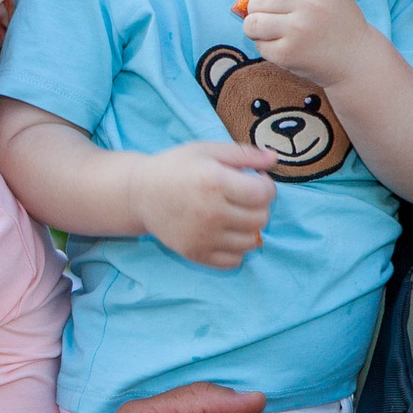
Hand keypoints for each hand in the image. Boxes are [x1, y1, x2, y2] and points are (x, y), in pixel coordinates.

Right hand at [130, 141, 275, 267]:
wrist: (139, 194)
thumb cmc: (175, 168)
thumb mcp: (207, 151)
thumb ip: (243, 155)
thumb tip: (274, 158)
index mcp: (215, 182)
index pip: (264, 194)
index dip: (266, 186)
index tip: (255, 181)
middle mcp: (211, 213)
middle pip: (261, 219)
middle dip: (260, 206)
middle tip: (245, 197)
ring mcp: (203, 237)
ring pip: (251, 242)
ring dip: (250, 228)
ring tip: (236, 215)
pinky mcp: (196, 254)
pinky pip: (233, 261)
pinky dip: (236, 249)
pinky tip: (226, 233)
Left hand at [239, 0, 379, 88]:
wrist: (356, 59)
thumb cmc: (334, 20)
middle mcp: (310, 3)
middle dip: (257, 7)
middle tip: (271, 15)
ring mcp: (299, 30)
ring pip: (252, 22)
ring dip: (256, 27)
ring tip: (271, 31)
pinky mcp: (289, 54)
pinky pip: (259, 45)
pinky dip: (266, 47)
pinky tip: (284, 46)